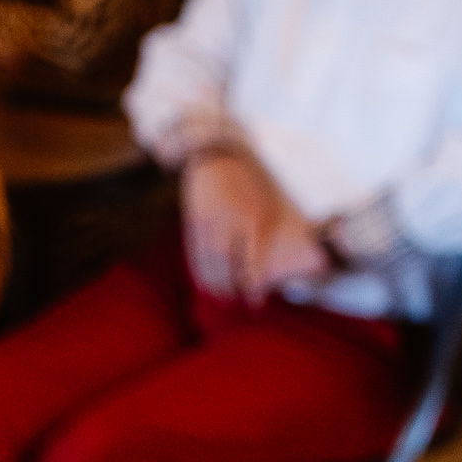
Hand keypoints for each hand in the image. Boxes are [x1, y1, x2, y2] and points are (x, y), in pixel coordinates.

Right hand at [181, 148, 327, 305]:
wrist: (214, 160)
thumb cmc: (247, 184)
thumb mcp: (263, 205)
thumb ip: (262, 233)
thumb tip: (268, 264)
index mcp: (251, 218)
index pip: (251, 259)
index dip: (253, 283)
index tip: (256, 302)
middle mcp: (228, 222)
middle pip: (226, 264)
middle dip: (230, 287)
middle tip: (237, 302)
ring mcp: (207, 223)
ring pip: (208, 262)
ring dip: (214, 283)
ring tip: (222, 296)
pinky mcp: (193, 223)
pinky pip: (195, 254)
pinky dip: (201, 271)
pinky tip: (207, 281)